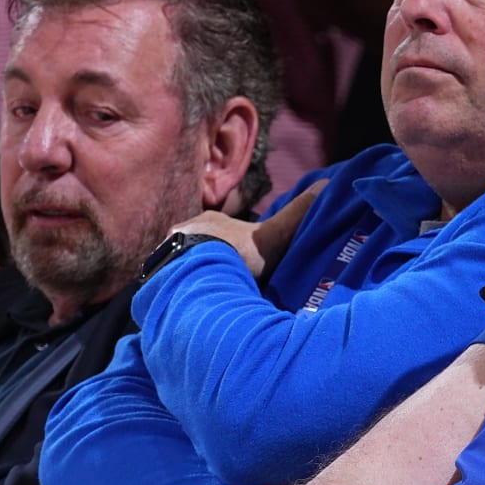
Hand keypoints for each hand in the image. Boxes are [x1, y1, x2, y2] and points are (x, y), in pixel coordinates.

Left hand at [166, 181, 325, 281]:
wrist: (196, 270)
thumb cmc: (236, 251)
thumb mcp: (274, 234)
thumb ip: (298, 213)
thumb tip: (328, 183)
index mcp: (213, 220)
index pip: (223, 227)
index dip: (234, 241)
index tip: (242, 256)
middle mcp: (188, 229)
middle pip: (200, 243)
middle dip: (209, 257)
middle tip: (222, 277)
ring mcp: (168, 250)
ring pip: (182, 260)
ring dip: (191, 273)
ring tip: (204, 293)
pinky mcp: (157, 272)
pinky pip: (167, 279)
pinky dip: (175, 287)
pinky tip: (184, 301)